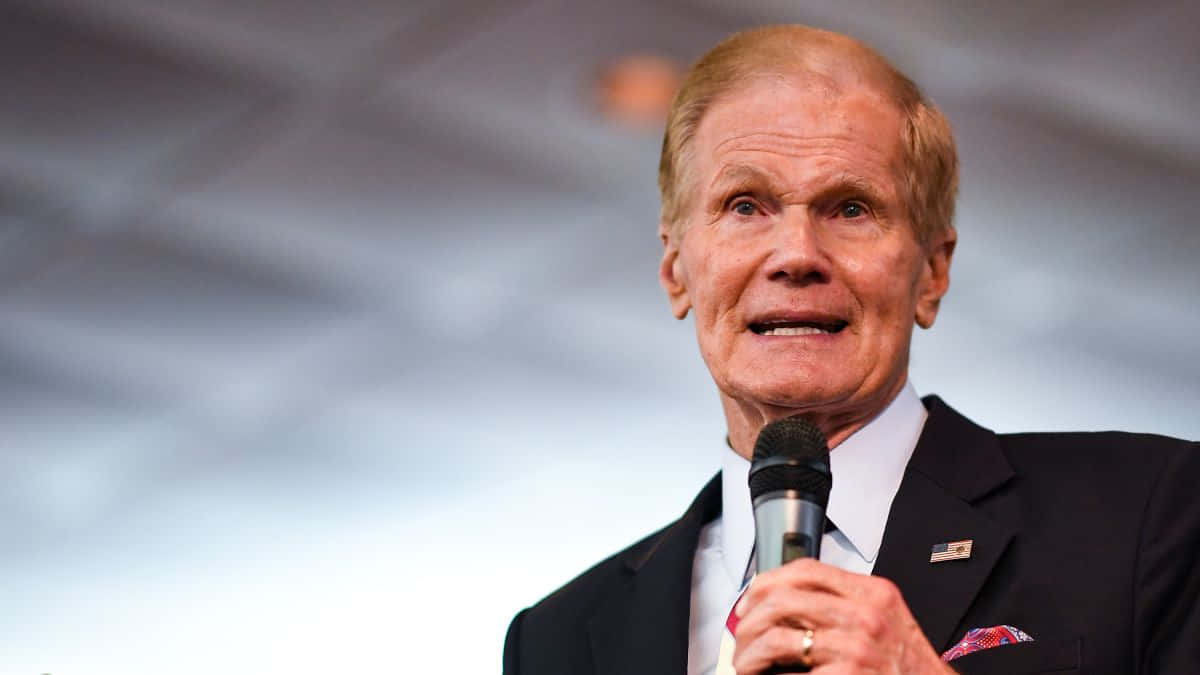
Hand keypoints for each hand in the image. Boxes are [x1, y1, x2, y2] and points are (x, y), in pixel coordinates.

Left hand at [732, 558, 954, 673]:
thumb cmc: (909, 667)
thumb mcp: (886, 620)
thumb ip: (845, 604)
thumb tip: (785, 603)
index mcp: (873, 594)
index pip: (806, 570)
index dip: (767, 582)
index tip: (750, 599)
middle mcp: (865, 617)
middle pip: (783, 600)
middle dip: (749, 621)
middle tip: (741, 637)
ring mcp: (856, 649)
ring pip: (778, 639)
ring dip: (751, 654)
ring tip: (747, 664)